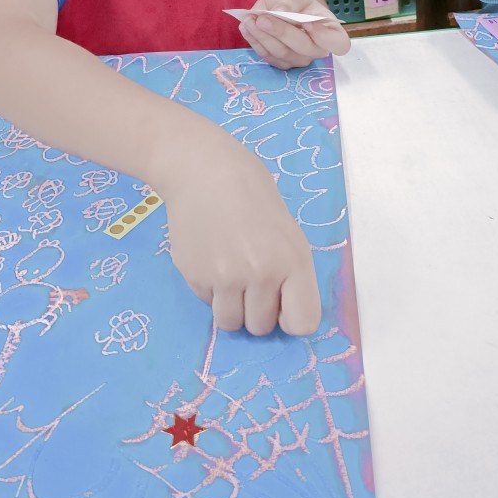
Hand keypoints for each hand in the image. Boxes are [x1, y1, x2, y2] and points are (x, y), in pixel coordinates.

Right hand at [156, 125, 320, 336]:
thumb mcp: (287, 231)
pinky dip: (210, 289)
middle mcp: (261, 275)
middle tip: (251, 279)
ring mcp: (225, 278)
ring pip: (230, 323)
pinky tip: (211, 256)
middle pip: (261, 327)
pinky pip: (207, 303)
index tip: (282, 303)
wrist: (203, 169)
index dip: (291, 317)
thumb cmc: (252, 193)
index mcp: (293, 261)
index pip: (303, 324)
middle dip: (257, 309)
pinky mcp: (195, 277)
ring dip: (232, 306)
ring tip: (230, 273)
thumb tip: (282, 313)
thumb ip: (289, 272)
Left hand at [238, 0, 349, 69]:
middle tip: (263, 18)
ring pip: (282, 54)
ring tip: (250, 20)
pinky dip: (255, 42)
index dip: (324, 37)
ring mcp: (299, 59)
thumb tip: (281, 12)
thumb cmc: (296, 1)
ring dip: (264, 37)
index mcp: (331, 31)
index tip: (308, 22)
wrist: (282, 7)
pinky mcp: (281, 62)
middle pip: (304, 48)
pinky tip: (247, 26)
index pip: (338, 44)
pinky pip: (268, 57)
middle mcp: (318, 49)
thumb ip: (291, 1)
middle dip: (282, 33)